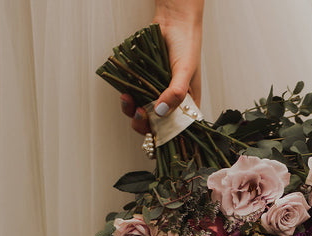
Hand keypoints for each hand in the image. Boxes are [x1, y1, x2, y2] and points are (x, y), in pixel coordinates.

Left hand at [120, 0, 204, 134]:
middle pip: (156, 125)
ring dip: (132, 111)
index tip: (155, 136)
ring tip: (127, 100)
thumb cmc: (187, 45)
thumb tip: (160, 111)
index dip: (166, 137)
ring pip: (142, 113)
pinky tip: (124, 91)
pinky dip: (127, 98)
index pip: (178, 130)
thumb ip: (175, 92)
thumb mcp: (185, 70)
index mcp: (188, 105)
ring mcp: (156, 94)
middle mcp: (172, 103)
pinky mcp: (144, 84)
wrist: (172, 22)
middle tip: (139, 115)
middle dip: (144, 125)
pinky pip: (134, 97)